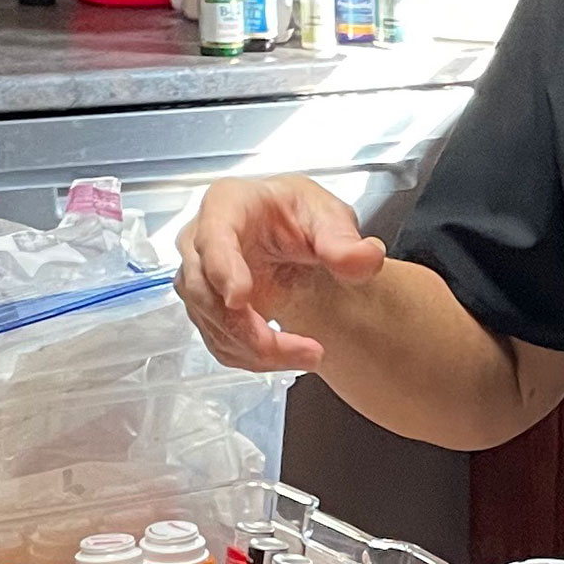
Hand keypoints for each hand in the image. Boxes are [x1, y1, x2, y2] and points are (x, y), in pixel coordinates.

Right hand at [175, 174, 385, 372]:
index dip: (223, 269)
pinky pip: (221, 343)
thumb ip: (345, 239)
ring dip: (260, 352)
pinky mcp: (206, 310)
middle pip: (206, 292)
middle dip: (252, 330)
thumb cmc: (299, 217)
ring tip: (311, 355)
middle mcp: (201, 241)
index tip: (241, 299)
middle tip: (307, 350)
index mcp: (226, 204)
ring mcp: (199, 278)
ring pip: (214, 325)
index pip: (213, 237)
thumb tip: (365, 257)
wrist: (293, 240)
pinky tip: (290, 356)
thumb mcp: (329, 216)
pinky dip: (255, 359)